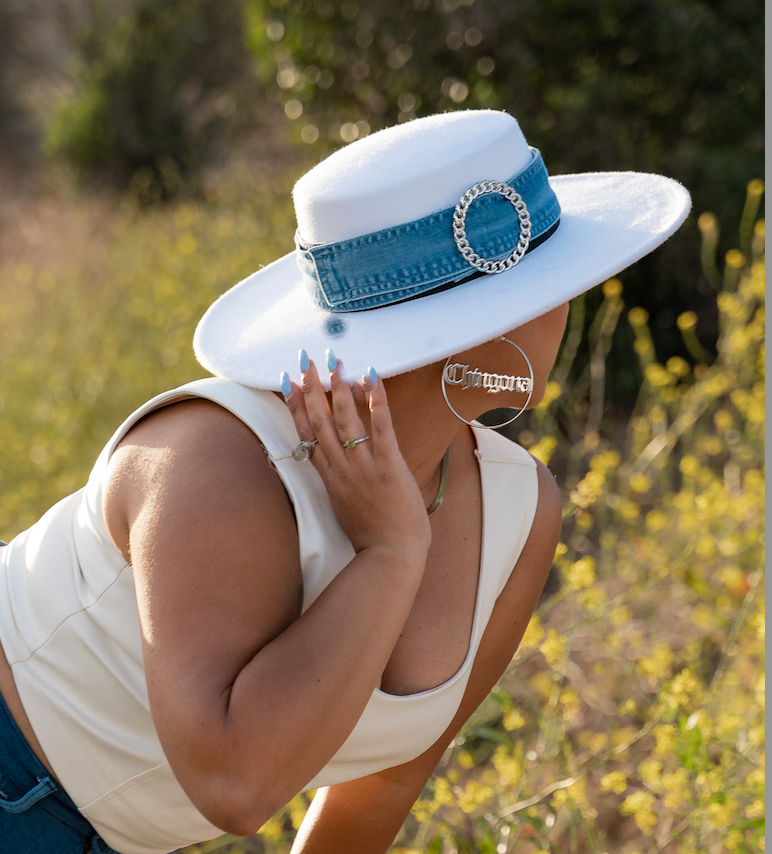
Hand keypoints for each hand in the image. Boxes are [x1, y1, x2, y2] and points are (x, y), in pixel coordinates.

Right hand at [281, 350, 430, 556]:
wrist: (390, 556)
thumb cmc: (373, 537)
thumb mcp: (347, 508)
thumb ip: (343, 484)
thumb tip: (341, 466)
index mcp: (330, 478)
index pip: (307, 435)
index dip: (295, 407)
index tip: (288, 383)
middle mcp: (341, 469)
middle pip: (320, 422)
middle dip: (311, 388)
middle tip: (305, 361)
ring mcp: (363, 467)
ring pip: (345, 421)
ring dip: (338, 388)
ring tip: (333, 362)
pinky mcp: (388, 467)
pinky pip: (381, 428)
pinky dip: (376, 402)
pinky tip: (372, 379)